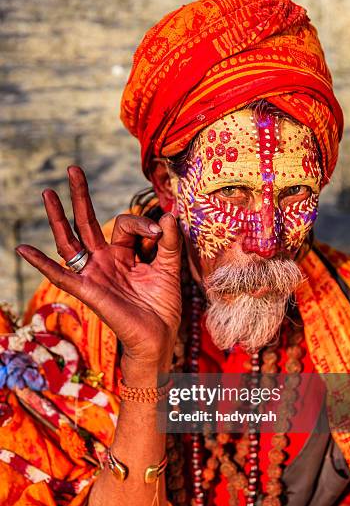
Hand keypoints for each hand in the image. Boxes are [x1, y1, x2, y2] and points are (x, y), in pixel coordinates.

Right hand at [16, 166, 181, 382]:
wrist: (159, 336)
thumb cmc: (163, 305)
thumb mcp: (170, 268)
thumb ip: (169, 242)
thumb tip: (167, 215)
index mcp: (124, 254)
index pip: (125, 224)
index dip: (142, 223)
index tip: (159, 231)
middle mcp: (105, 260)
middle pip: (86, 223)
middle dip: (80, 196)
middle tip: (73, 169)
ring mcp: (94, 274)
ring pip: (71, 241)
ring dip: (58, 218)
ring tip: (48, 193)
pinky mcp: (88, 290)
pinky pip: (61, 275)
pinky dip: (41, 263)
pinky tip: (23, 249)